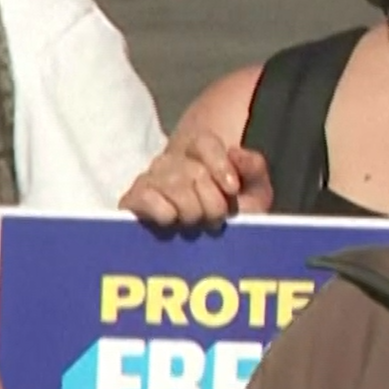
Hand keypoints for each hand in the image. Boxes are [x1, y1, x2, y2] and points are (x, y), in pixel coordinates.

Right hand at [119, 133, 272, 225]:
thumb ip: (253, 168)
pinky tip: (171, 220)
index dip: (220, 165)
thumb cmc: (233, 212)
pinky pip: (143, 196)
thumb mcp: (255, 192)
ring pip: (171, 184)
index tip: (232, 190)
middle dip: (211, 201)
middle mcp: (172, 160)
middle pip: (192, 170)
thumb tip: (235, 153)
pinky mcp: (133, 200)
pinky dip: (161, 210)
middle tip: (217, 218)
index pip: (204, 143)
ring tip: (196, 223)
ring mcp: (150, 178)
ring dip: (190, 209)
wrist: (208, 245)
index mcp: (200, 151)